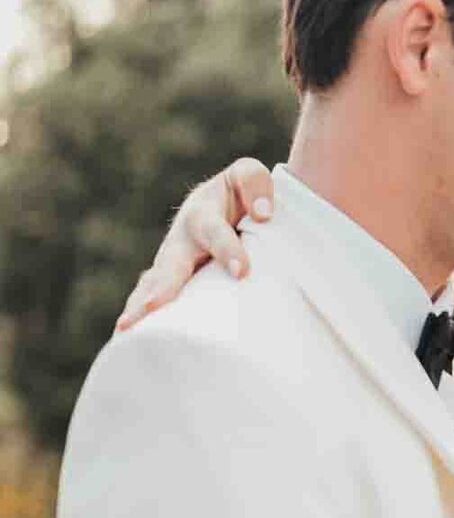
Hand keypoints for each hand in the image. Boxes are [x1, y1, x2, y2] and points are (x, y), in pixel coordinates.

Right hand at [116, 157, 273, 330]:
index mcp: (202, 214)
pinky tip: (128, 341)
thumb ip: (256, 185)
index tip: (242, 271)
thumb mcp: (248, 176)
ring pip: (153, 284)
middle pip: (170, 264)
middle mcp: (180, 240)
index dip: (227, 250)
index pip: (215, 233)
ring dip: (140, 306)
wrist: (223, 203)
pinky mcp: (169, 282)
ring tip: (127, 328)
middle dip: (162, 286)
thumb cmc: (239, 193)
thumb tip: (263, 216)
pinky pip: (151, 300)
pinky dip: (141, 319)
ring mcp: (170, 263)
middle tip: (153, 306)